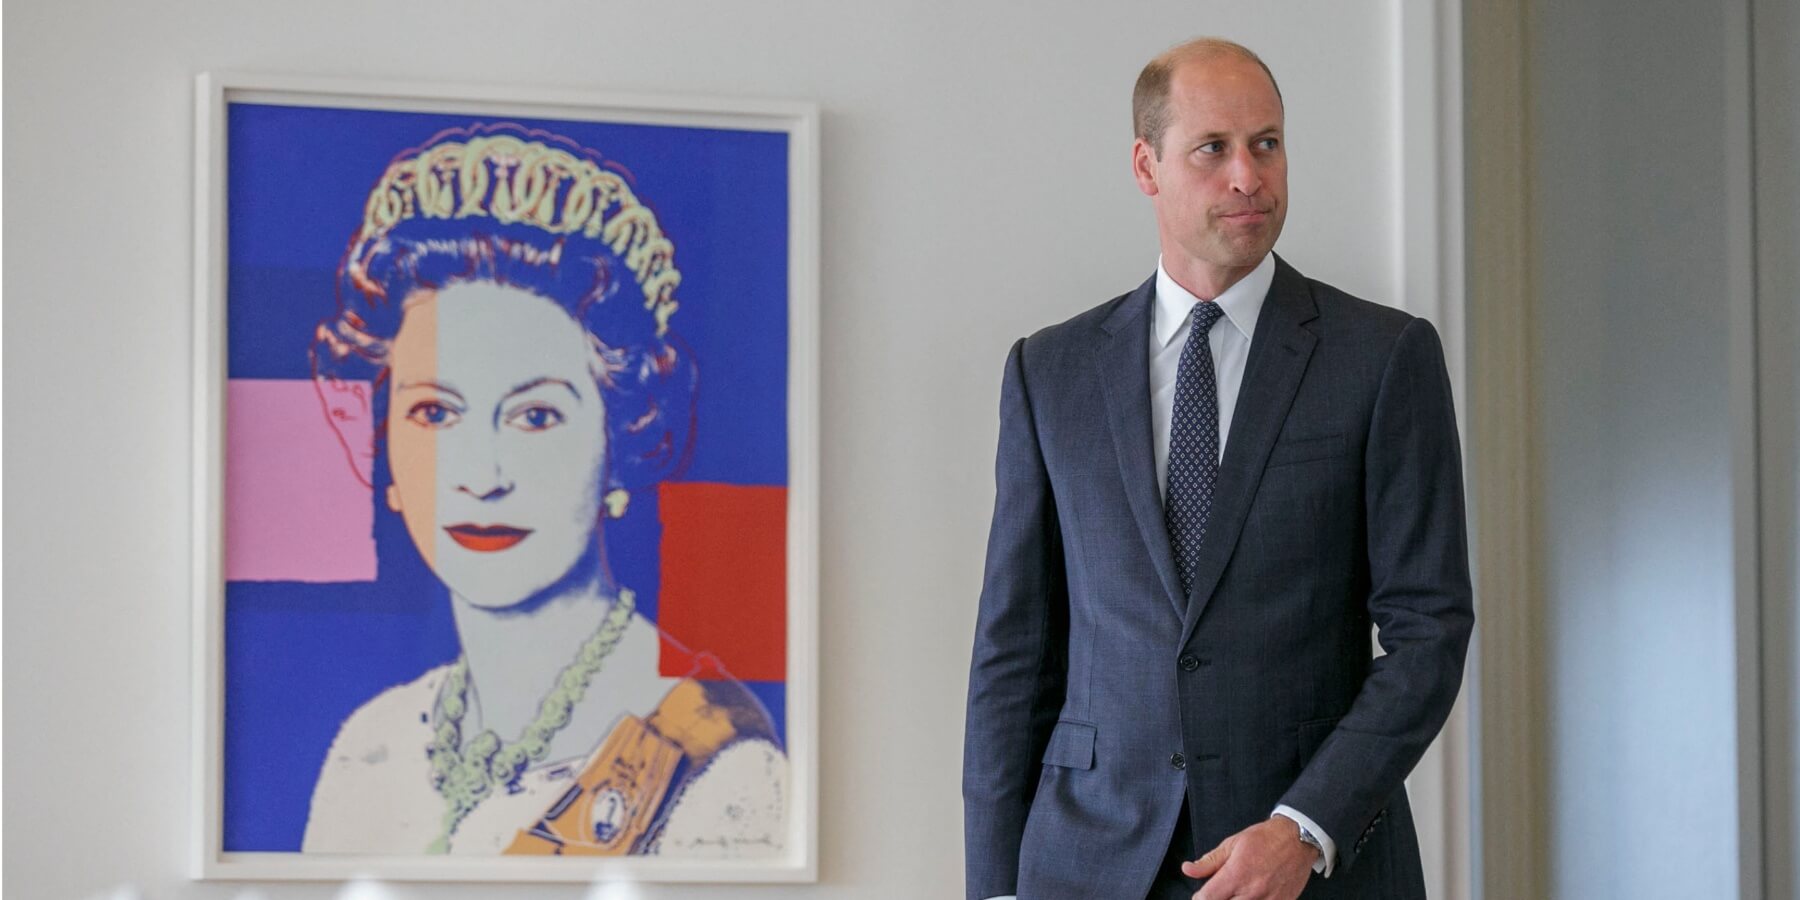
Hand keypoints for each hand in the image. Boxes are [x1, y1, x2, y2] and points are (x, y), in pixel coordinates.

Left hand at [1182, 816, 1316, 899]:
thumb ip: (1209, 861)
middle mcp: (1252, 892)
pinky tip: (1253, 895)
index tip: (1202, 894)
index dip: (1200, 898)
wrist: (1299, 839)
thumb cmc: (1265, 839)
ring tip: (1237, 892)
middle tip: (1221, 892)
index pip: (1207, 898)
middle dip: (1218, 899)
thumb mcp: (1232, 844)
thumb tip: (1188, 870)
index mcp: (1236, 875)